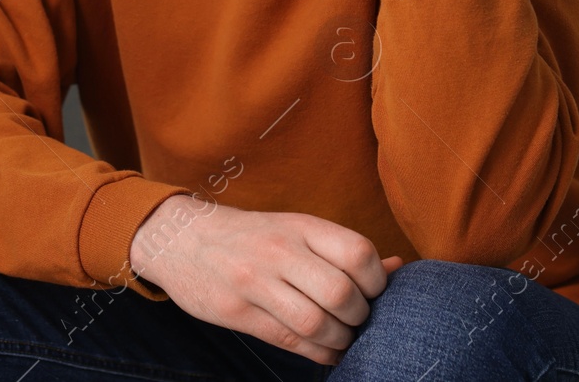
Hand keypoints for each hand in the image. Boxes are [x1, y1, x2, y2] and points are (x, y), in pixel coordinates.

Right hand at [128, 194, 405, 366]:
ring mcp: (255, 281)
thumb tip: (397, 268)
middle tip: (356, 320)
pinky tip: (323, 350)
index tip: (371, 292)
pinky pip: (290, 341)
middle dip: (359, 317)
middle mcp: (279, 250)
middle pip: (341, 294)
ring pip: (317, 324)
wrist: (181, 237)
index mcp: (299, 225)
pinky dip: (317, 353)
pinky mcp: (237, 311)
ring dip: (340, 340)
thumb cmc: (251, 236)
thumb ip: (341, 249)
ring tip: (341, 338)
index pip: (358, 253)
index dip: (376, 281)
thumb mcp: (295, 229)